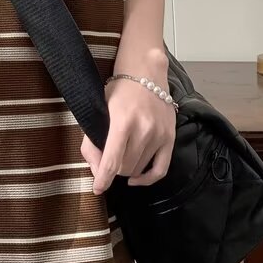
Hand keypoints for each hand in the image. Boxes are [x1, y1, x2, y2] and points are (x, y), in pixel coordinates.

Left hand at [81, 73, 176, 193]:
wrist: (146, 73)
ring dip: (126, 169)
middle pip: (124, 168)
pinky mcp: (170, 138)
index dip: (103, 179)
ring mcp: (159, 135)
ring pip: (138, 169)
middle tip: (105, 160)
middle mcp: (144, 130)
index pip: (112, 160)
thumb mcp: (99, 110)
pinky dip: (147, 179)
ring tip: (120, 156)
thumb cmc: (118, 90)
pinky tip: (136, 178)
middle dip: (112, 169)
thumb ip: (92, 139)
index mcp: (122, 121)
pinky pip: (160, 169)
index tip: (97, 189)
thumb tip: (96, 169)